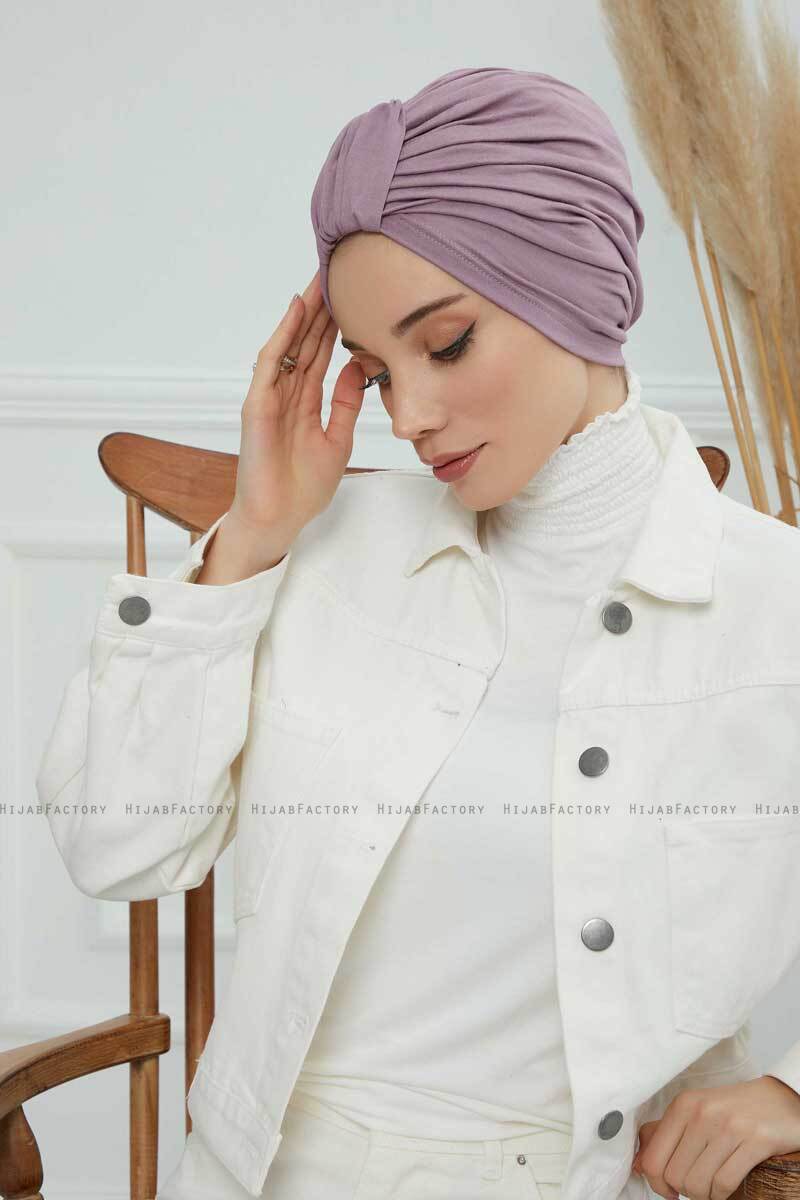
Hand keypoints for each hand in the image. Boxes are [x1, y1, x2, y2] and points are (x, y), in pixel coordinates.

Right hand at [230, 269, 365, 539]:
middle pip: (306, 341)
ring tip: (319, 279)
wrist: (279, 520)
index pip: (322, 352)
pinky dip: (282, 337)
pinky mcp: (258, 407)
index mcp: (306, 401)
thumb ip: (346, 405)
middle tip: (336, 270)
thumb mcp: (339, 441)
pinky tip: (295, 312)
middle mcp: (287, 394)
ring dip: (303, 312)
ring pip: (289, 344)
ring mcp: (270, 398)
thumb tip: (356, 367)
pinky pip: (270, 365)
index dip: (336, 323)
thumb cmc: (302, 488)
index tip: (352, 294)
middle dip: (321, 308)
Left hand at [631, 1075, 799, 1198]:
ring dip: (704, 1195)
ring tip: (711, 1186)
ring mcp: (729, 1127)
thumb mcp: (694, 1111)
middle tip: (695, 1186)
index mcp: (683, 1105)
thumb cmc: (733, 1109)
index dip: (657, 1183)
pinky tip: (724, 1187)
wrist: (779, 1098)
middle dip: (683, 1190)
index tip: (668, 1188)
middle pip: (675, 1176)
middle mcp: (702, 1113)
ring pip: (698, 1184)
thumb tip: (638, 1164)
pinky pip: (725, 1184)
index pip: (653, 1158)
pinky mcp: (755, 1141)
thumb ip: (663, 1134)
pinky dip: (722, 1195)